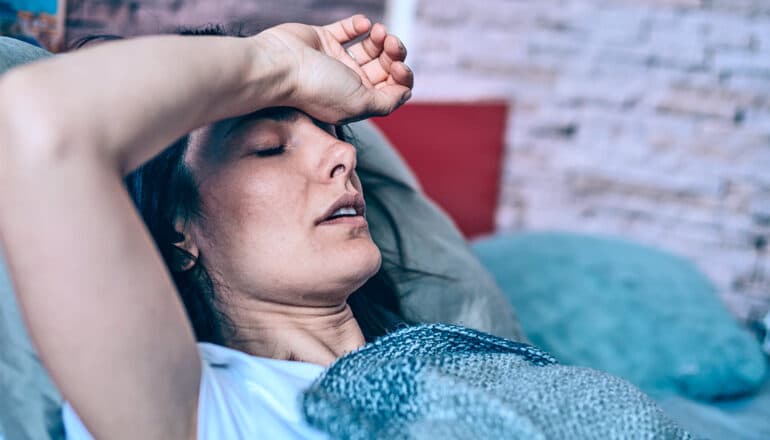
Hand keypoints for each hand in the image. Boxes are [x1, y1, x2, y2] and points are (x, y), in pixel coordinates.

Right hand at [256, 15, 413, 123]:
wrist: (280, 66)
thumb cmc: (317, 88)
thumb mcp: (360, 104)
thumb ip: (387, 101)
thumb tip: (405, 93)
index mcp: (357, 102)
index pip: (391, 90)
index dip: (402, 77)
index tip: (398, 67)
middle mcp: (347, 83)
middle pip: (384, 68)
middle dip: (394, 54)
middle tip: (392, 44)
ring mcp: (335, 61)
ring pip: (371, 48)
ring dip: (382, 38)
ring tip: (378, 31)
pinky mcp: (323, 40)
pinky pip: (349, 29)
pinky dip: (359, 25)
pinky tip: (363, 24)